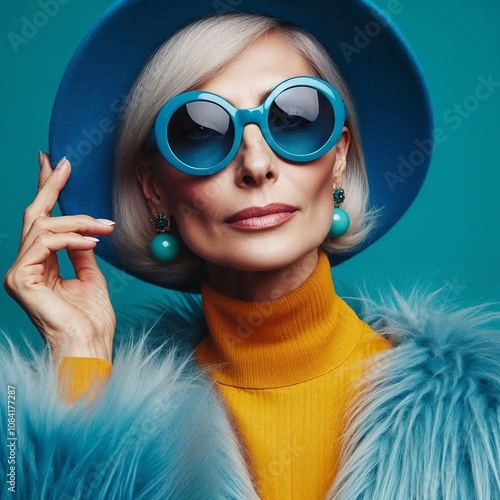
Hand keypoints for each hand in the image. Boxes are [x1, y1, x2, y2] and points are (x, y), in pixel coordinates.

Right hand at [4, 153, 116, 361]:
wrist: (90, 347)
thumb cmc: (92, 320)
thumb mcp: (91, 277)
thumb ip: (82, 253)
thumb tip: (84, 232)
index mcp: (40, 266)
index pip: (43, 223)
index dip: (48, 192)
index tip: (56, 166)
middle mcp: (25, 266)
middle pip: (36, 217)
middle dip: (50, 186)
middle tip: (64, 163)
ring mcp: (20, 272)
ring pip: (44, 227)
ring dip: (78, 221)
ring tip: (104, 226)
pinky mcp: (21, 279)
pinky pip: (46, 243)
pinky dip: (72, 238)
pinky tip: (93, 241)